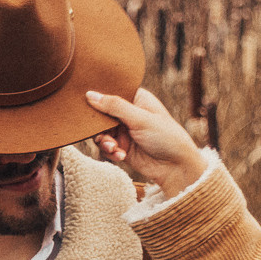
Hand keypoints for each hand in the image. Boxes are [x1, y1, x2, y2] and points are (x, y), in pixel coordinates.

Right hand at [87, 87, 206, 196]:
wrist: (176, 167)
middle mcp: (128, 113)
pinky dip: (110, 152)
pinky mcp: (122, 147)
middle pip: (102, 114)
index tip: (84, 101)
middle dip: (99, 126)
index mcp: (136, 99)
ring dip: (105, 141)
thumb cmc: (166, 137)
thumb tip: (90, 94)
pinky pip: (107, 147)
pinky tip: (121, 156)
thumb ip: (114, 106)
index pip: (111, 92)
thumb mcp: (140, 118)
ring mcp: (124, 131)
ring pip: (101, 133)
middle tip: (101, 133)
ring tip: (113, 147)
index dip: (98, 97)